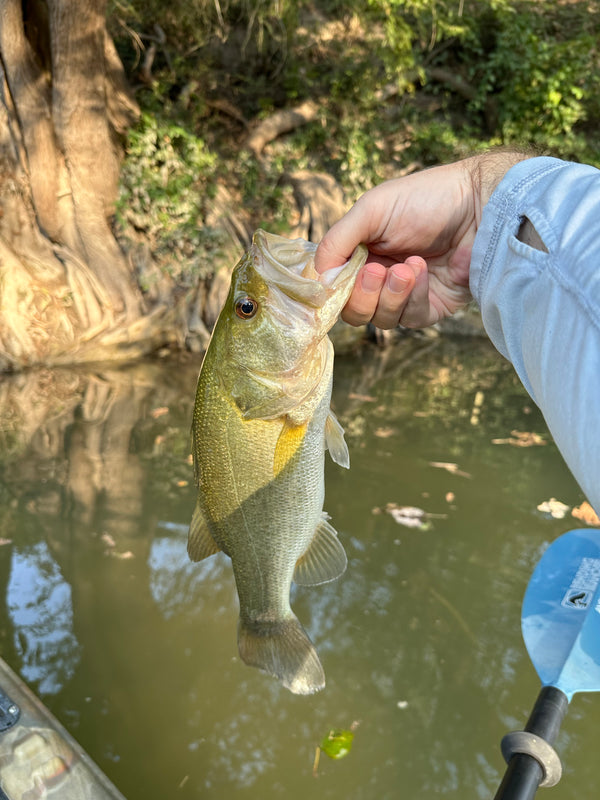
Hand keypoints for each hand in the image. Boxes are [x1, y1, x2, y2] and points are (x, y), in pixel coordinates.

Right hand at [315, 152, 528, 328]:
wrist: (480, 205)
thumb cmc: (426, 199)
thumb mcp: (371, 210)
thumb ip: (337, 241)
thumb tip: (316, 278)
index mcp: (360, 253)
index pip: (334, 287)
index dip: (332, 290)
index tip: (337, 280)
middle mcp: (379, 276)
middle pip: (353, 311)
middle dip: (361, 296)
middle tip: (377, 271)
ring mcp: (405, 294)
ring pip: (380, 319)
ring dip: (390, 295)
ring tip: (408, 268)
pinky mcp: (431, 307)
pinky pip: (411, 318)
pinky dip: (413, 297)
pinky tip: (423, 271)